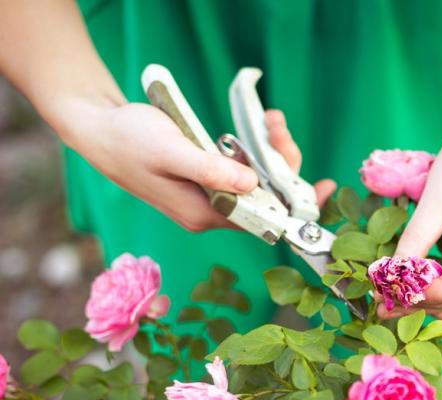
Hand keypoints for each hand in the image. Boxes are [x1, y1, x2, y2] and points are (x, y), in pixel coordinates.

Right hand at [60, 98, 334, 230]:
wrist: (99, 130)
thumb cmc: (129, 140)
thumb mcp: (172, 152)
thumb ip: (211, 170)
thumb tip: (252, 185)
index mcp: (203, 214)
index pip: (263, 219)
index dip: (296, 205)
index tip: (324, 189)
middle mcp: (210, 212)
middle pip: (266, 198)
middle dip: (282, 164)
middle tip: (278, 126)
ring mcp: (209, 196)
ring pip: (258, 182)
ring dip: (271, 152)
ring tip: (271, 119)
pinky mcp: (208, 180)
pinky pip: (244, 171)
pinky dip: (257, 150)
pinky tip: (261, 127)